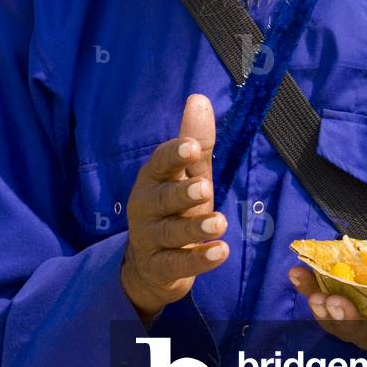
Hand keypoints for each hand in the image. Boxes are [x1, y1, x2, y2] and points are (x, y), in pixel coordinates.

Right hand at [121, 94, 228, 326]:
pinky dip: (199, 260)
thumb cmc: (175, 210)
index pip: (160, 164)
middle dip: (182, 193)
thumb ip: (196, 143)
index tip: (191, 147)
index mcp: (153, 179)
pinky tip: (220, 252)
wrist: (151, 267)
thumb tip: (199, 98)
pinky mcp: (160, 269)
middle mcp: (146, 207)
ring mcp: (150, 240)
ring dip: (195, 227)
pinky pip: (178, 265)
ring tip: (220, 223)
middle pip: (162, 199)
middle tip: (204, 188)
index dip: (174, 155)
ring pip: (171, 233)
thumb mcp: (188, 176)